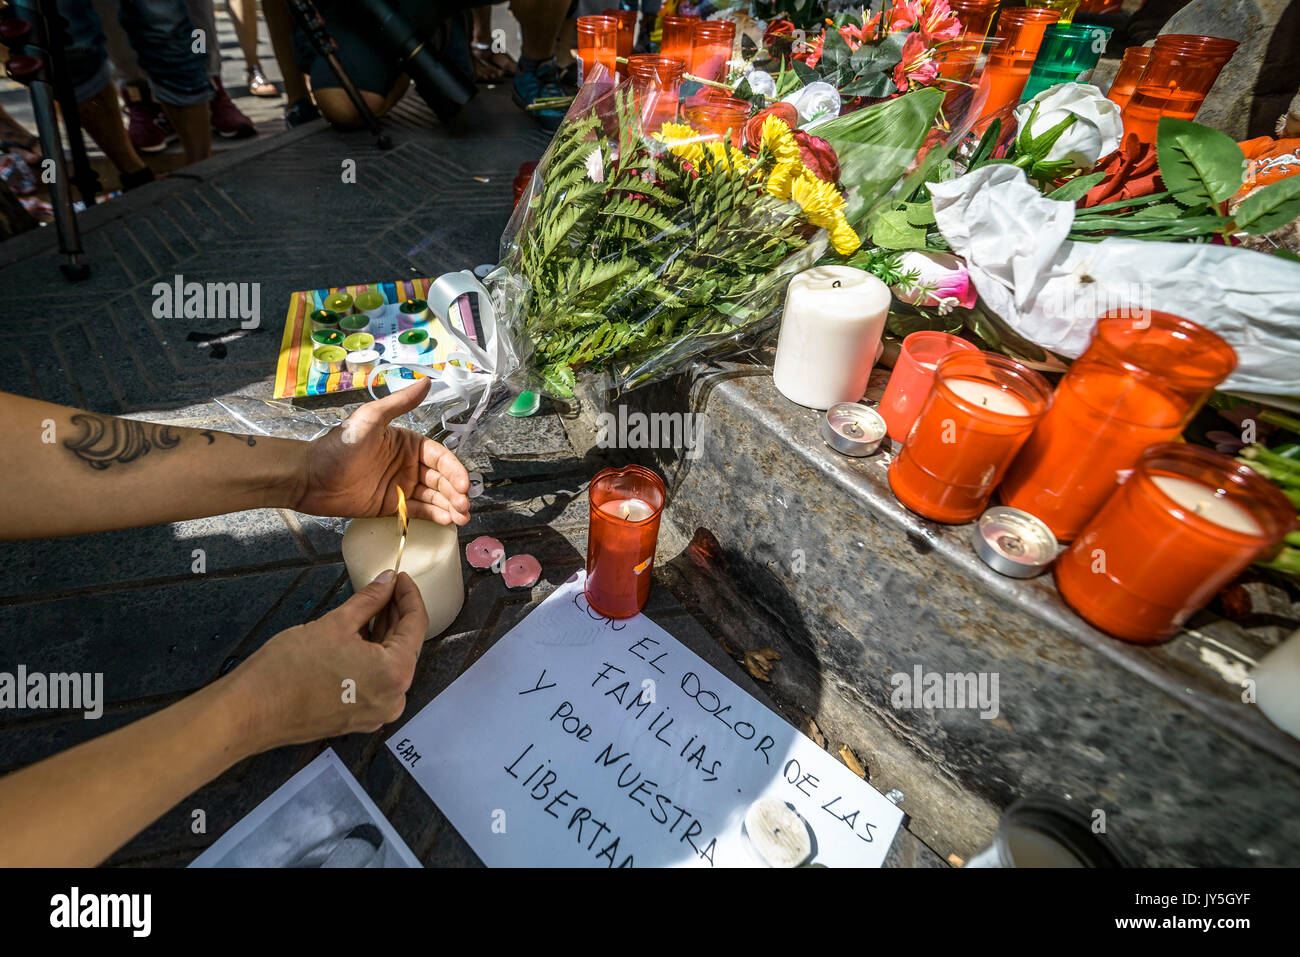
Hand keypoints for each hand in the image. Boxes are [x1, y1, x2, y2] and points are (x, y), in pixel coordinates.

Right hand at [234, 571, 429, 750]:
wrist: (252, 711)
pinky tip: (361, 635)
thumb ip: (369, 600)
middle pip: (406, 646)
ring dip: (384, 635)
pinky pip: (377, 682)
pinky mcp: (359, 719)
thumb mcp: (336, 623)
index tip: (400, 577)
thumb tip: (388, 581)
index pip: (416, 625)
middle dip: (396, 614)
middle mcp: (395, 698)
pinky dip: (373, 658)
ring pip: (390, 665)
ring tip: (372, 606)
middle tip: (385, 587)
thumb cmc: (290, 667)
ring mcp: (377, 713)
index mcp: (396, 673)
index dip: (409, 596)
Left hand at [296, 378, 470, 524]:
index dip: (454, 470)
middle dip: (456, 492)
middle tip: (465, 504)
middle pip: (441, 479)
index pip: (440, 457)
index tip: (464, 484)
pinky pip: (418, 511)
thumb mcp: (370, 419)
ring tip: (461, 516)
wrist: (310, 478)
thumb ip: (399, 403)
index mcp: (407, 443)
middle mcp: (408, 465)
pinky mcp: (391, 506)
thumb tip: (426, 381)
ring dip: (450, 506)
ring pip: (434, 497)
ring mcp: (400, 486)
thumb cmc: (338, 446)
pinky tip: (446, 520)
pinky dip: (434, 515)